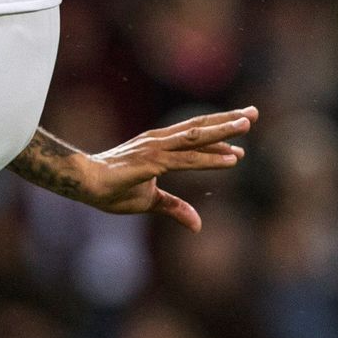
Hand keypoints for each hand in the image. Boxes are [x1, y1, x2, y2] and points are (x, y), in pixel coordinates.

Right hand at [81, 106, 257, 231]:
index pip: (193, 133)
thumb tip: (197, 225)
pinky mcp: (152, 162)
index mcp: (158, 145)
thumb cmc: (110, 189)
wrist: (83, 184)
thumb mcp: (149, 201)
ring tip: (247, 124)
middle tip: (254, 113)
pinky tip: (233, 159)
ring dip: (224, 131)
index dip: (218, 129)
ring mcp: (156, 150)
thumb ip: (174, 208)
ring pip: (196, 137)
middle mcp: (159, 141)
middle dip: (228, 119)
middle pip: (199, 126)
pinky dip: (211, 158)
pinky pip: (187, 161)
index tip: (242, 127)